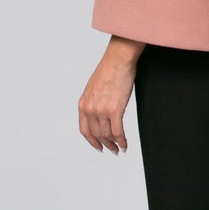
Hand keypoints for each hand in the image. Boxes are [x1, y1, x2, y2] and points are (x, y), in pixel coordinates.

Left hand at [78, 37, 143, 153]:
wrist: (118, 60)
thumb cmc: (109, 70)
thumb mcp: (93, 88)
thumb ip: (93, 102)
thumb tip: (100, 115)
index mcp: (83, 104)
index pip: (85, 130)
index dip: (92, 142)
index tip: (99, 147)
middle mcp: (90, 109)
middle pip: (97, 134)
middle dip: (106, 144)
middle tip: (113, 150)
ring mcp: (101, 110)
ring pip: (108, 135)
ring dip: (114, 144)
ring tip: (120, 148)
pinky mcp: (115, 110)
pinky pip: (118, 132)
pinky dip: (122, 141)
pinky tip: (125, 144)